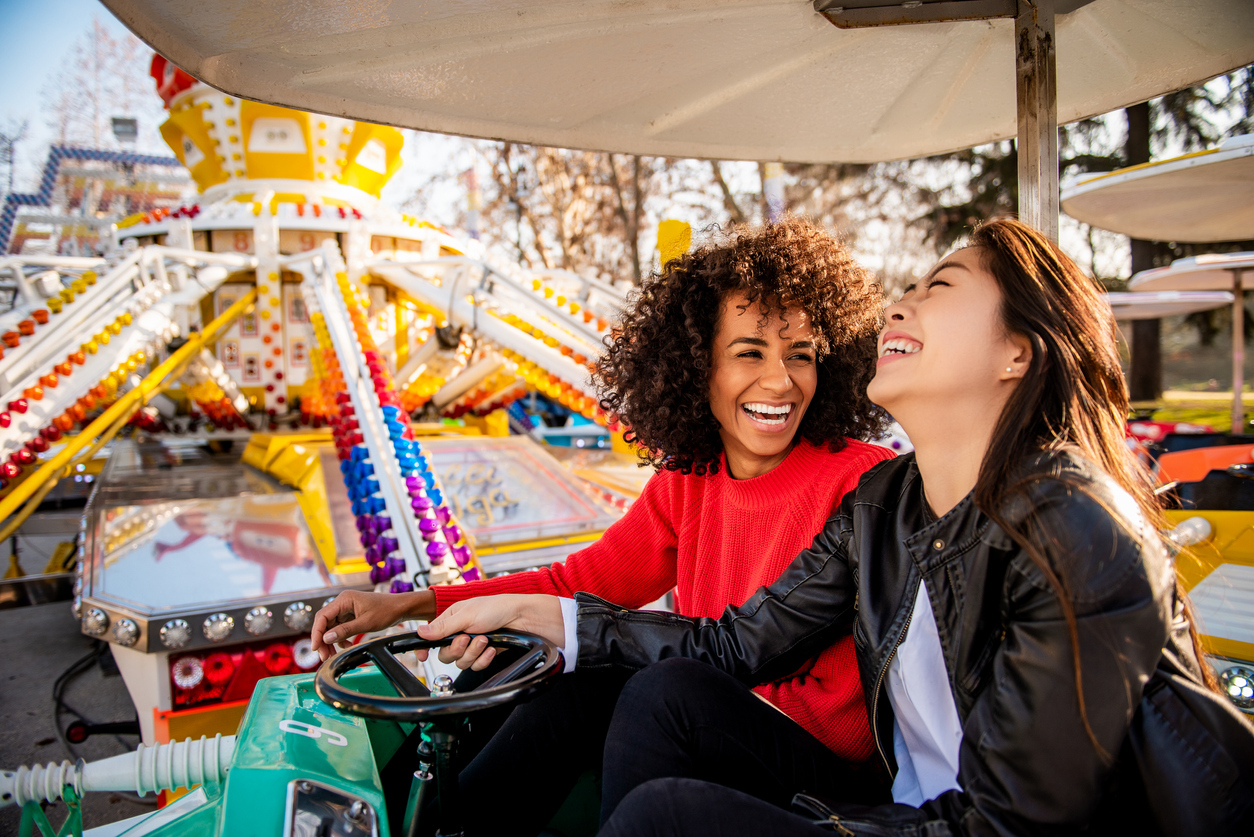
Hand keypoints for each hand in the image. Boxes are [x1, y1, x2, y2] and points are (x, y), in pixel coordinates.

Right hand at [311, 589, 435, 660]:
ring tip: (332, 655)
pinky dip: (340, 639)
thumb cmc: (386, 611)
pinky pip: (339, 628)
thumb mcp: (366, 623)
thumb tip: (326, 638)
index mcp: (344, 599)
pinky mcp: (350, 615)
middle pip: (324, 623)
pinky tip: (346, 647)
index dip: (316, 633)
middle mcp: (342, 602)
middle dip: (323, 640)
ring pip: (331, 627)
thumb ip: (345, 631)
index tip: (316, 647)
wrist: (400, 608)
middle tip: (323, 656)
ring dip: (331, 641)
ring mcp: (345, 609)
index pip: (322, 616)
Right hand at [414, 594, 564, 671]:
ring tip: (485, 639)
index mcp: (452, 619)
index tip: (422, 656)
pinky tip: (491, 649)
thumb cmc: (496, 608)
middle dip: (457, 649)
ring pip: (461, 662)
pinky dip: (483, 659)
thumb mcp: (466, 615)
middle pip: (446, 654)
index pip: (431, 637)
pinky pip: (476, 666)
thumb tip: (420, 632)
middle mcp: (460, 633)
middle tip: (467, 638)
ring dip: (473, 652)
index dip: (425, 647)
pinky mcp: (484, 654)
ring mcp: (472, 645)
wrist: (522, 619)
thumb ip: (443, 627)